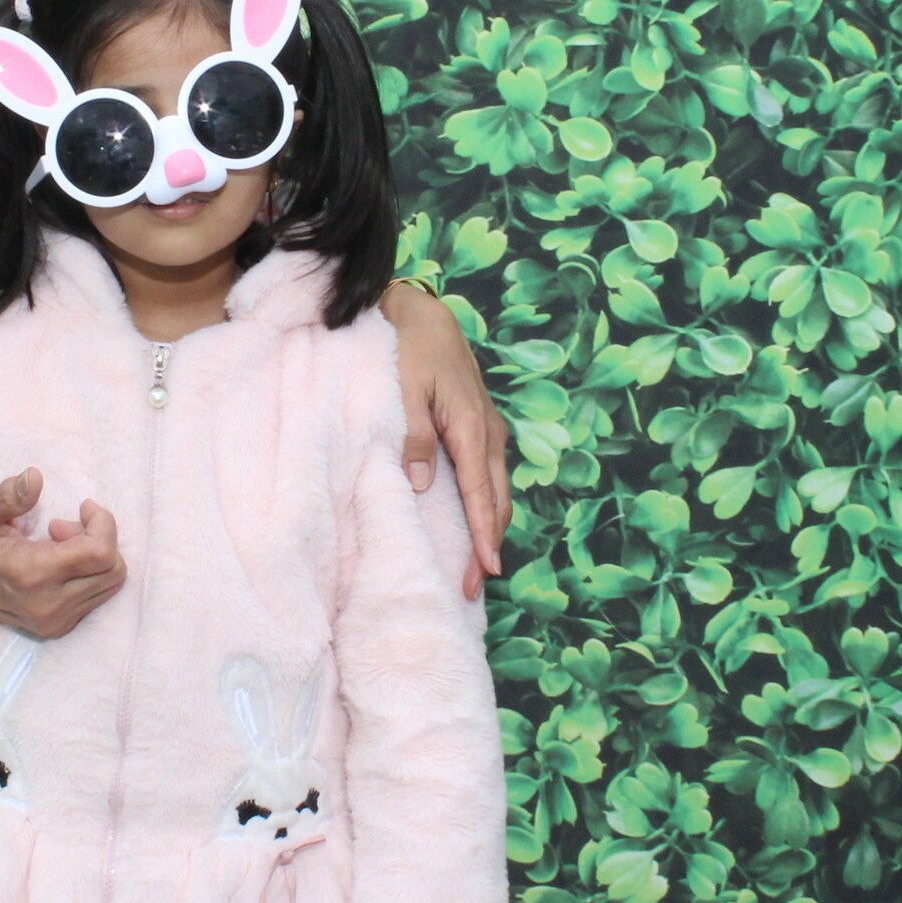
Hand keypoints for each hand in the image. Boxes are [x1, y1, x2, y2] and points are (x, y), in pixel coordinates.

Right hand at [0, 469, 126, 636]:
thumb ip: (8, 496)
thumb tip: (34, 478)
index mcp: (31, 575)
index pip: (102, 553)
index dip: (103, 523)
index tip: (82, 506)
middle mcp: (48, 606)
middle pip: (114, 571)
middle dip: (100, 538)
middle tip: (64, 524)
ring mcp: (53, 622)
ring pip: (110, 585)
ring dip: (96, 556)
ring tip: (59, 541)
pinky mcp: (56, 628)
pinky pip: (97, 597)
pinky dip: (89, 573)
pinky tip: (58, 561)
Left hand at [382, 283, 511, 597]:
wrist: (423, 314)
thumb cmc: (409, 349)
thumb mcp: (404, 388)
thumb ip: (413, 435)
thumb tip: (419, 484)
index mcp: (470, 426)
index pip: (481, 493)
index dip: (483, 535)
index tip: (486, 571)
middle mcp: (488, 432)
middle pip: (497, 500)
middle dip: (489, 544)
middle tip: (473, 588)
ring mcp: (488, 430)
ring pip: (496, 490)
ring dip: (489, 528)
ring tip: (475, 567)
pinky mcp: (480, 428)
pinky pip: (488, 476)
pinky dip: (484, 505)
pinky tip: (473, 523)